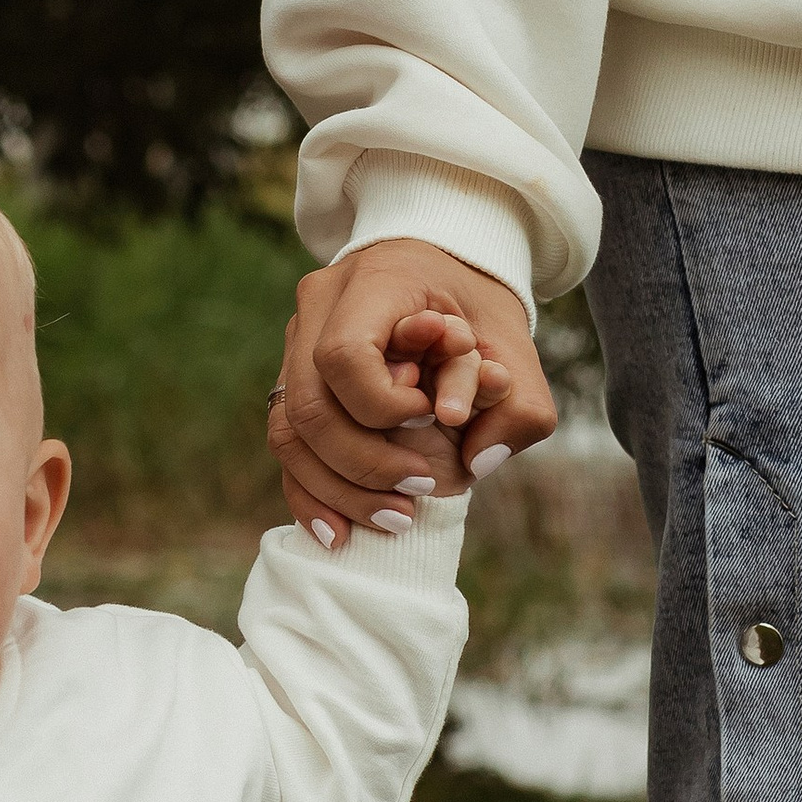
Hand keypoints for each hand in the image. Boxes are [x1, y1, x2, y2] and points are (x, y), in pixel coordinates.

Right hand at [270, 239, 555, 552]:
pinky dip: (311, 493)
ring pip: (288, 433)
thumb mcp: (514, 344)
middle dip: (365, 462)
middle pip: (308, 406)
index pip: (343, 357)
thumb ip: (517, 401)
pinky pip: (284, 446)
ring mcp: (294, 344)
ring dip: (339, 488)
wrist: (444, 269)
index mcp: (371, 281)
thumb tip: (478, 462)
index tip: (435, 416)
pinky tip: (340, 532)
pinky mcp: (290, 381)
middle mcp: (317, 308)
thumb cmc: (477, 309)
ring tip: (397, 517)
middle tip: (422, 488)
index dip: (383, 406)